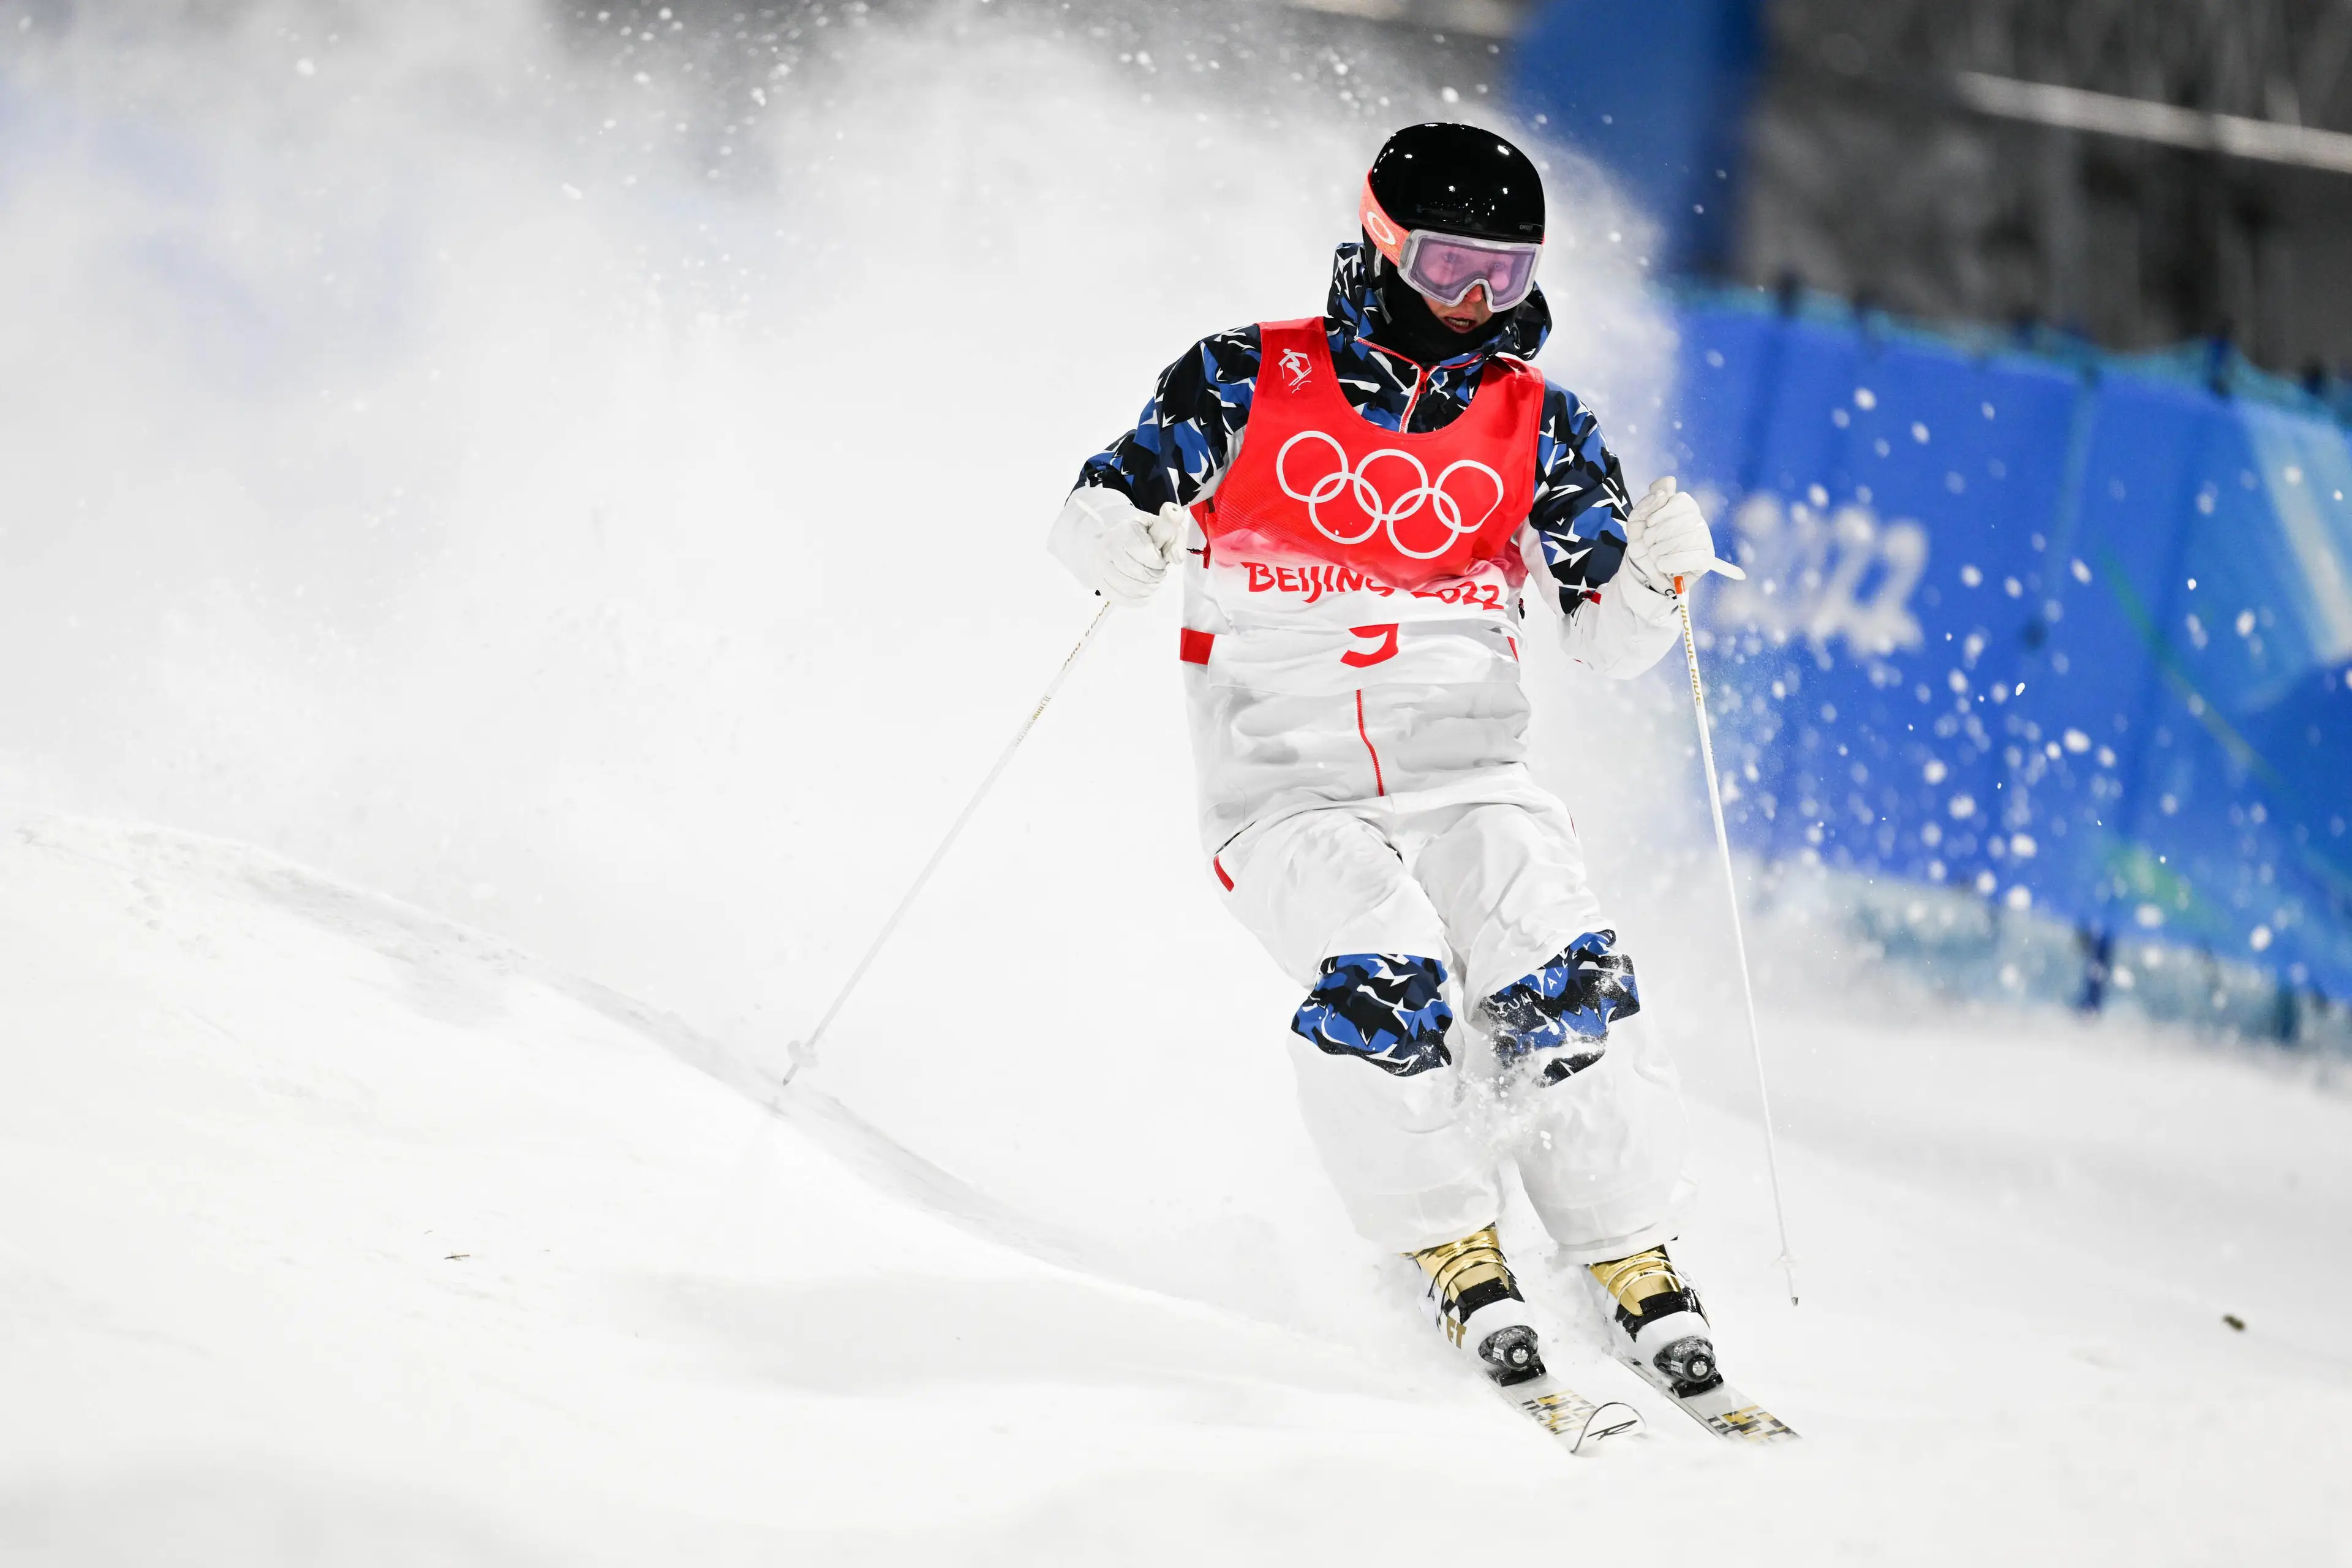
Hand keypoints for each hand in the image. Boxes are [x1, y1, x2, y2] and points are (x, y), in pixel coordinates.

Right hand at [1047, 487, 1184, 605]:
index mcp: (1127, 528)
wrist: (1120, 538)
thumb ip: (1176, 541)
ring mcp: (1101, 562)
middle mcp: (1109, 544)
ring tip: (1152, 584)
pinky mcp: (1098, 578)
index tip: (1161, 563)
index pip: (1143, 550)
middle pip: (1134, 570)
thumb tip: (1176, 558)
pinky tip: (1143, 595)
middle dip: (1152, 577)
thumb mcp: (1165, 531)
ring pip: (1125, 585)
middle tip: (1158, 575)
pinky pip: (1115, 596)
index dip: (1157, 562)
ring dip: (1145, 589)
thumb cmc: (1147, 536)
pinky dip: (1133, 600)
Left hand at [1623, 477, 1742, 594]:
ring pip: (1685, 539)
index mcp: (1684, 508)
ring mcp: (1704, 540)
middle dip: (1655, 535)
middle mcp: (1698, 521)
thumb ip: (1646, 503)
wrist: (1643, 572)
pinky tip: (1663, 565)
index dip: (1660, 513)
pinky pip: (1692, 558)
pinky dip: (1671, 563)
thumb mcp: (1637, 521)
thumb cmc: (1644, 544)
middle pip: (1680, 521)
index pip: (1681, 500)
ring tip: (1655, 556)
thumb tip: (1663, 493)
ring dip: (1659, 551)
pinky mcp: (1705, 560)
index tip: (1650, 523)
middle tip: (1649, 544)